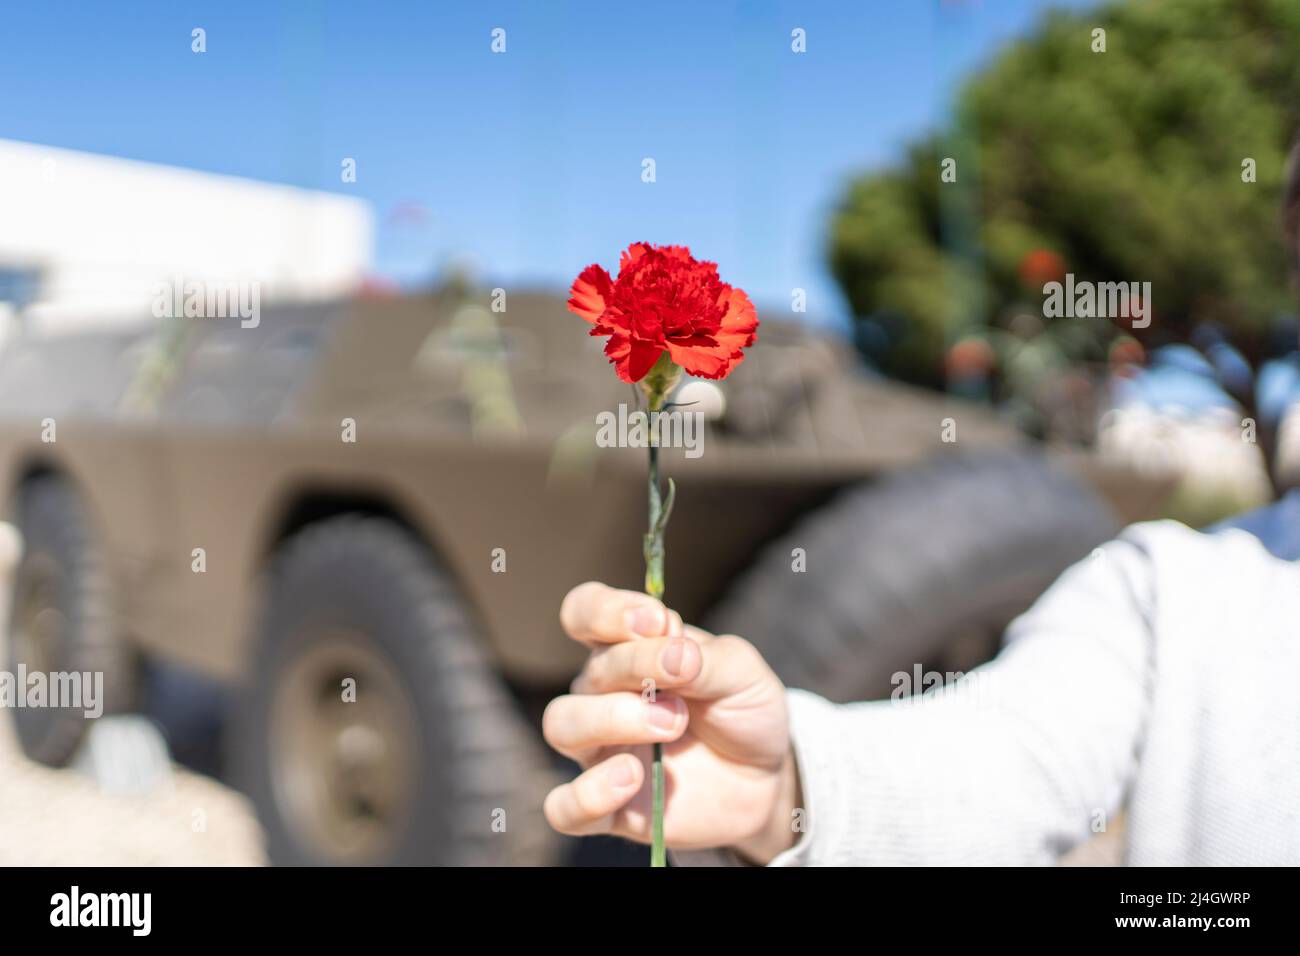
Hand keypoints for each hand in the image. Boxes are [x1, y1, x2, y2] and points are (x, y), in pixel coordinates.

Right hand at [542, 582, 798, 862]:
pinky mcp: (611, 807)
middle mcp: (603, 696)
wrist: (767, 778)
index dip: (607, 611)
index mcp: (627, 651)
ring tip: (670, 728)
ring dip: (612, 720)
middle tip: (683, 689)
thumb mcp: (740, 671)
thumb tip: (670, 650)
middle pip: (585, 675)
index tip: (656, 622)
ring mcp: (602, 752)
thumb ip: (704, 658)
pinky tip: (631, 779)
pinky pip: (565, 807)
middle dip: (633, 670)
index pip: (584, 612)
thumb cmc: (743, 710)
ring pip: (562, 726)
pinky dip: (588, 793)